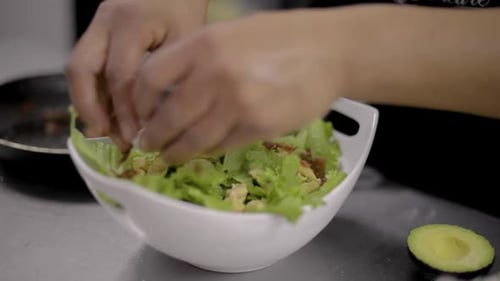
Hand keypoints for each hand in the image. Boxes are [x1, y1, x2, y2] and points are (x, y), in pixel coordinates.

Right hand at [65, 0, 207, 149]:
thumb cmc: (183, 8)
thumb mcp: (185, 39)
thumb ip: (166, 75)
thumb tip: (152, 120)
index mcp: (130, 24)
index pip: (120, 76)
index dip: (126, 110)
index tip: (135, 136)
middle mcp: (104, 23)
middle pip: (82, 70)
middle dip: (92, 109)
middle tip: (110, 136)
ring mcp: (96, 25)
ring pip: (76, 68)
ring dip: (86, 102)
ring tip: (104, 130)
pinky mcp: (95, 31)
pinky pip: (85, 64)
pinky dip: (92, 90)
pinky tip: (106, 112)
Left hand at [134, 11, 347, 163]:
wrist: (329, 51)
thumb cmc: (281, 38)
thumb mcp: (230, 34)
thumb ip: (197, 58)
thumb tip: (169, 90)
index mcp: (203, 44)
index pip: (150, 79)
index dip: (140, 103)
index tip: (142, 114)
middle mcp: (215, 75)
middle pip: (168, 117)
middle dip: (154, 137)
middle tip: (149, 146)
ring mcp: (237, 104)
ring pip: (194, 139)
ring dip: (177, 153)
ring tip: (170, 157)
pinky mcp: (259, 127)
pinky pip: (223, 146)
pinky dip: (209, 152)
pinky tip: (204, 152)